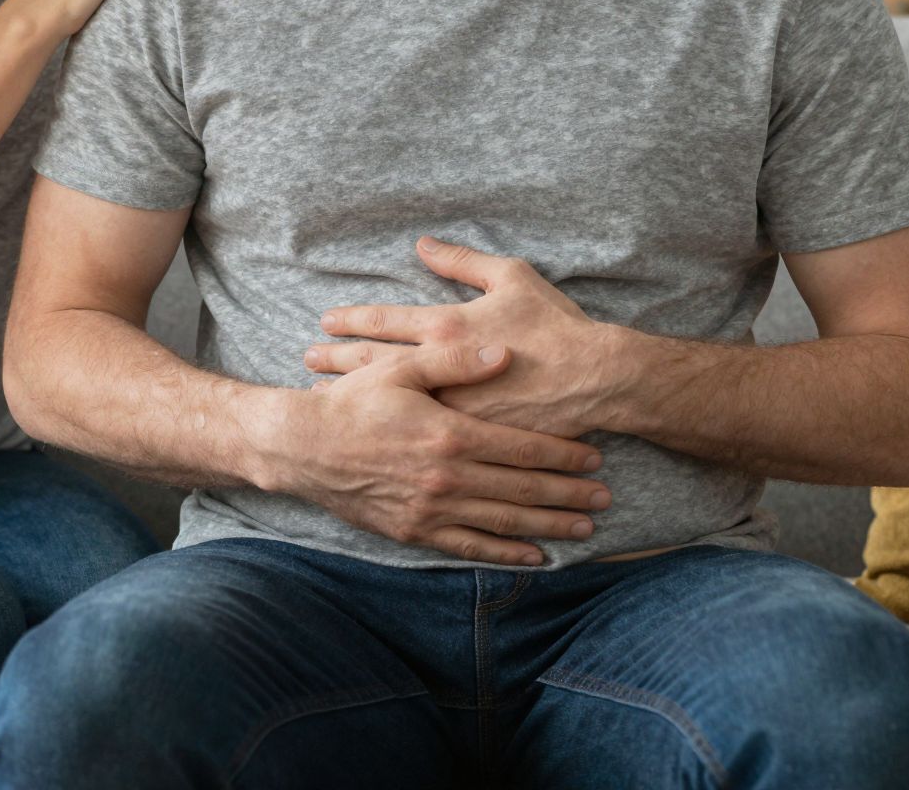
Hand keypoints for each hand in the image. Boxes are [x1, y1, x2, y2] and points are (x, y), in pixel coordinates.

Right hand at [258, 341, 612, 566]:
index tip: (595, 455)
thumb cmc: (351, 400)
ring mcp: (431, 509)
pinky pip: (470, 546)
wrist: (301, 447)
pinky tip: (535, 555)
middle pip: (522, 488)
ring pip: (504, 521)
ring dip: (548, 524)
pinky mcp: (414, 531)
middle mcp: (446, 477)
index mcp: (448, 433)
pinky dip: (506, 553)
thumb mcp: (400, 367)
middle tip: (606, 497)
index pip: (521, 447)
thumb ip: (456, 358)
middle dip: (568, 493)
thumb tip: (505, 352)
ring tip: (585, 526)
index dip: (562, 452)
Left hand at [304, 237, 616, 439]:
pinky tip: (371, 433)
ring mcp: (451, 408)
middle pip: (373, 365)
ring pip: (388, 403)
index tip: (324, 321)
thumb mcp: (511, 277)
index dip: (351, 321)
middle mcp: (441, 369)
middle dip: (337, 361)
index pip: (384, 322)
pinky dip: (390, 429)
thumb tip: (423, 244)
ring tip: (323, 397)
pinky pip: (419, 434)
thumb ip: (463, 260)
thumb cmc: (554, 325)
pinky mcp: (468, 438)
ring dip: (353, 398)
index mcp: (449, 327)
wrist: (594, 379)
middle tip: (307, 360)